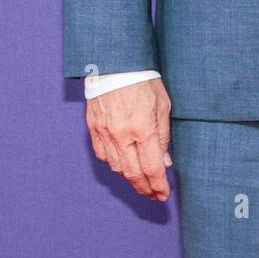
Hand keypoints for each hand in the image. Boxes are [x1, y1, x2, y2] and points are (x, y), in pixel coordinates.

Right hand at [86, 77, 172, 201]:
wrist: (114, 61)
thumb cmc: (144, 79)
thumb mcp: (163, 105)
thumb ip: (163, 136)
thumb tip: (164, 162)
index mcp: (142, 128)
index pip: (152, 168)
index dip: (159, 186)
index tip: (164, 195)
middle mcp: (122, 135)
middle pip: (133, 174)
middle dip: (145, 189)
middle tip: (154, 196)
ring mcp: (105, 132)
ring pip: (116, 167)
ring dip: (130, 178)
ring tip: (141, 183)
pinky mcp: (94, 127)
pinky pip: (103, 155)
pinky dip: (114, 164)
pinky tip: (123, 165)